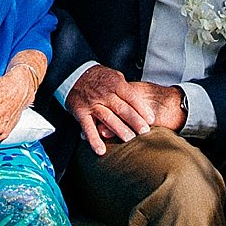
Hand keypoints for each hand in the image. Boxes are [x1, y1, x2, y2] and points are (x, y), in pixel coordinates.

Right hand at [66, 68, 186, 153]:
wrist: (74, 75)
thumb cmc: (99, 78)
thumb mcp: (115, 76)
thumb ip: (127, 89)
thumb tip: (144, 103)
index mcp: (115, 84)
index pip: (131, 96)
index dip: (142, 108)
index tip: (151, 119)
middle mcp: (104, 94)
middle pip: (122, 108)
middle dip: (134, 121)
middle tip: (145, 132)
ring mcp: (92, 104)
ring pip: (107, 118)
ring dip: (119, 129)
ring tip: (129, 139)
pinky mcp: (81, 113)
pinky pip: (88, 127)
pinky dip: (94, 139)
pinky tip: (101, 150)